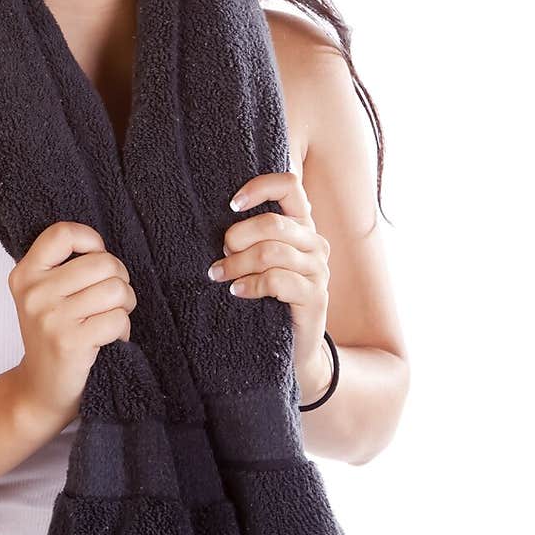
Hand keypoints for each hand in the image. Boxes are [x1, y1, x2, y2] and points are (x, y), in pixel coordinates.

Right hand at [8, 220, 135, 430]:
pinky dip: (123, 330)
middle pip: (103, 262)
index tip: (96, 259)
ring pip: (116, 289)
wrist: (39, 389)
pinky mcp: (70, 342)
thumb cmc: (53, 336)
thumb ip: (63, 267)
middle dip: (120, 281)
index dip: (91, 241)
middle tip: (111, 300)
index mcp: (25, 274)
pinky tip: (110, 339)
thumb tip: (104, 250)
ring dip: (125, 306)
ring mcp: (50, 317)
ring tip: (111, 319)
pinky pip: (118, 319)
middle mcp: (34, 292)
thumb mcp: (44, 295)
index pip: (63, 233)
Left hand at [207, 170, 331, 401]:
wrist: (293, 348)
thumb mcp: (258, 260)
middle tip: (220, 255)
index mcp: (301, 225)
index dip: (259, 187)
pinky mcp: (315, 296)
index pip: (289, 186)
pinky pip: (277, 281)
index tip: (231, 204)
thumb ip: (249, 236)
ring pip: (270, 252)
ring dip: (237, 263)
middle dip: (237, 237)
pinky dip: (250, 285)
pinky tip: (237, 292)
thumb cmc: (267, 297)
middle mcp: (315, 242)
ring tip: (219, 275)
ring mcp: (318, 270)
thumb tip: (215, 217)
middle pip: (272, 223)